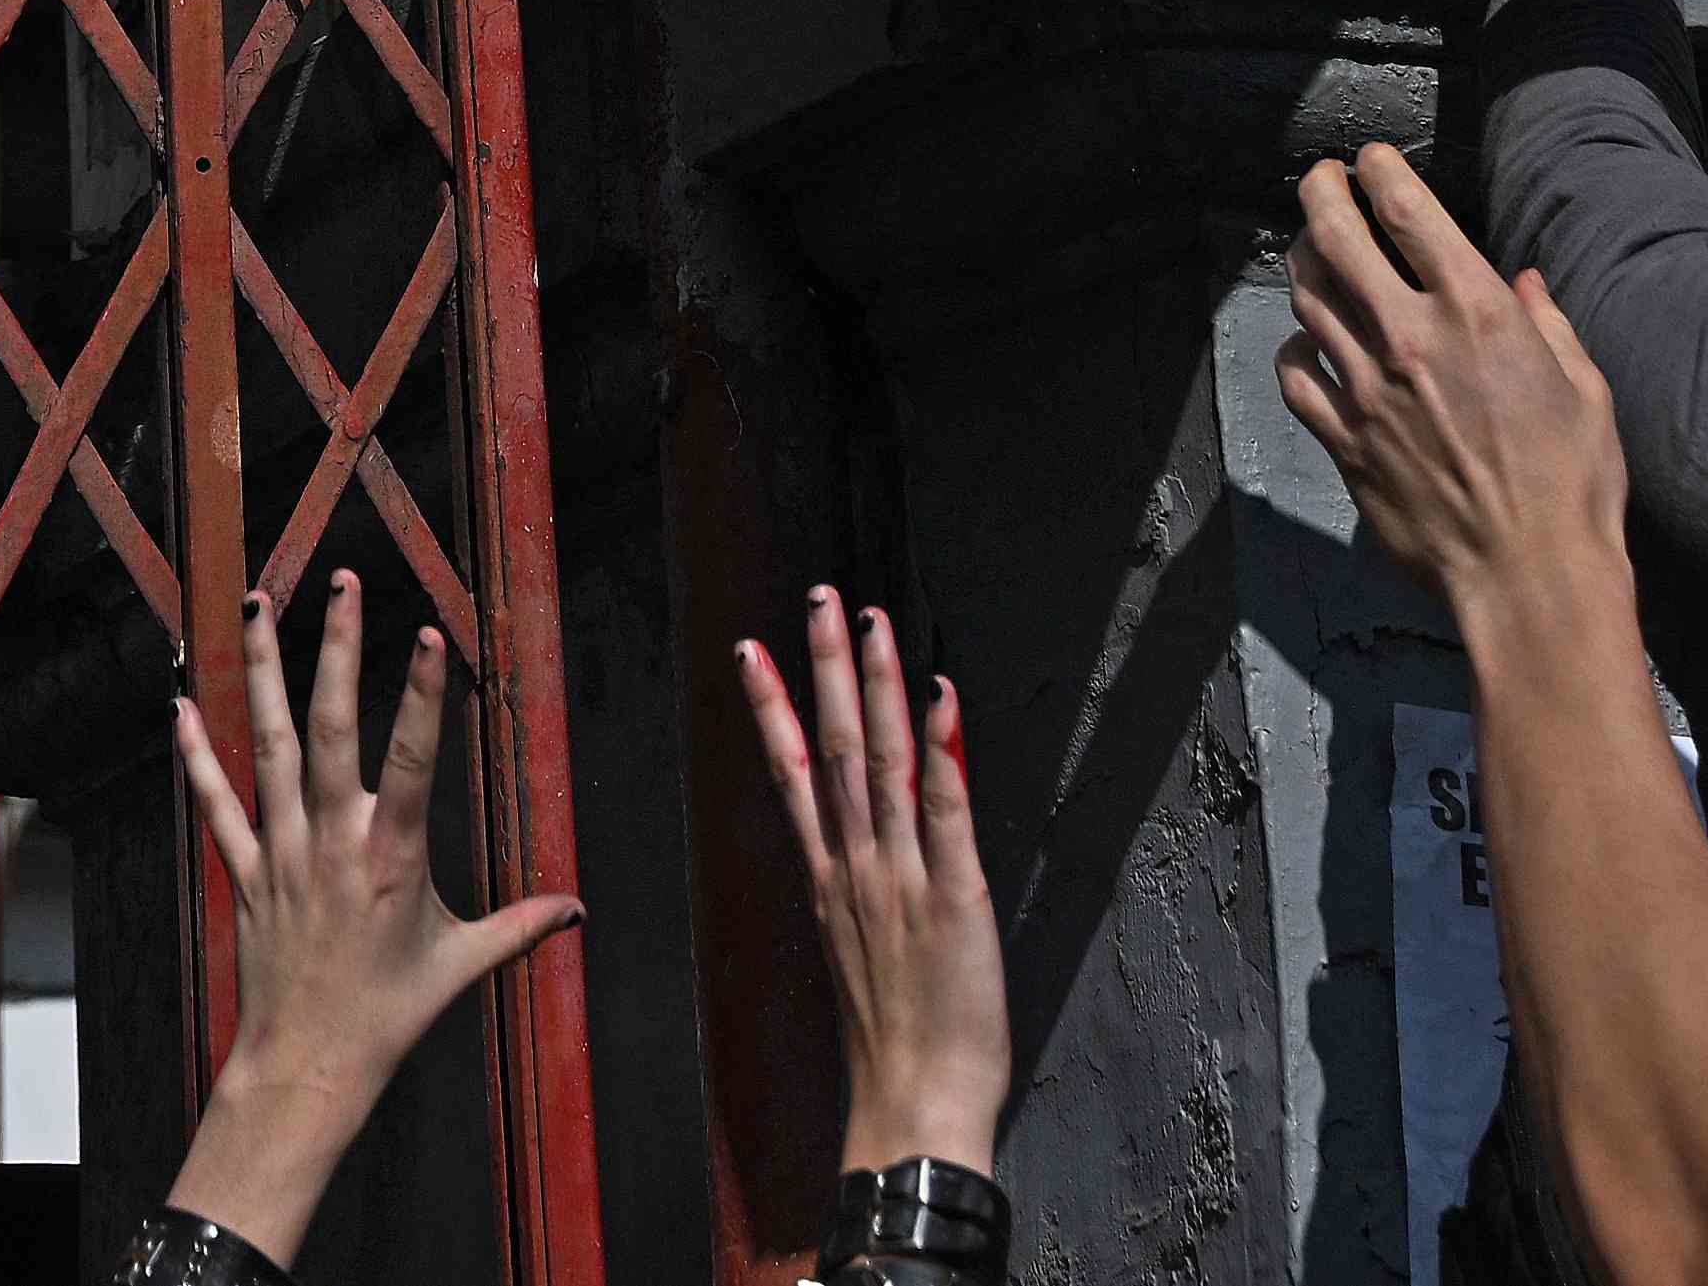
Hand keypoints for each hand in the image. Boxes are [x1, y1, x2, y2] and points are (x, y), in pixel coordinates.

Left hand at [163, 574, 578, 1255]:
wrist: (309, 1066)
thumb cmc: (389, 1015)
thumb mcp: (462, 966)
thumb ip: (520, 927)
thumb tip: (578, 911)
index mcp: (392, 854)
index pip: (411, 757)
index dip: (419, 694)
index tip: (426, 632)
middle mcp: (333, 840)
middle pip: (333, 726)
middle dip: (339, 648)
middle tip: (343, 581)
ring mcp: (284, 850)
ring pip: (270, 744)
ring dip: (265, 670)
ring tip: (264, 604)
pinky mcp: (247, 871)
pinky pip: (217, 804)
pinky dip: (197, 756)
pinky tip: (182, 708)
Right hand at [737, 583, 1011, 1172]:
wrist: (913, 1110)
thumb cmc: (895, 1052)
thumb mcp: (860, 962)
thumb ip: (857, 900)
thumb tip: (850, 861)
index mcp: (831, 884)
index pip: (791, 778)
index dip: (772, 709)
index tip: (753, 652)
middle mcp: (856, 869)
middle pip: (829, 749)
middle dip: (822, 667)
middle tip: (817, 599)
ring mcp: (901, 878)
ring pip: (878, 762)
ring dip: (875, 686)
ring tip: (870, 621)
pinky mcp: (954, 896)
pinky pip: (945, 809)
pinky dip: (941, 749)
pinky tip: (941, 696)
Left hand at [1274, 147, 1632, 628]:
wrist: (1531, 577)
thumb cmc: (1573, 487)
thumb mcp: (1585, 390)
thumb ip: (1549, 325)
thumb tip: (1527, 282)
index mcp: (1478, 313)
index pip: (1410, 211)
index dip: (1382, 172)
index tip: (1373, 161)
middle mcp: (1412, 338)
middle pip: (1337, 238)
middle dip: (1321, 193)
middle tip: (1321, 180)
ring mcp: (1370, 390)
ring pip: (1309, 300)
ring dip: (1305, 263)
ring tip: (1311, 250)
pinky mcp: (1347, 441)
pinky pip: (1298, 377)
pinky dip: (1297, 349)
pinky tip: (1308, 345)